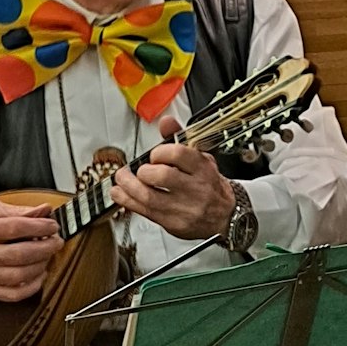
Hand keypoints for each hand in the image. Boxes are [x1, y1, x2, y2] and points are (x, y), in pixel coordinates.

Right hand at [0, 199, 62, 302]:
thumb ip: (18, 211)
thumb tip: (44, 210)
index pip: (12, 228)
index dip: (37, 226)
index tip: (52, 225)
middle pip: (17, 254)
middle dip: (44, 248)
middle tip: (55, 242)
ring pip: (17, 276)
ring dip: (40, 266)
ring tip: (48, 256)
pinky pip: (12, 294)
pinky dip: (31, 287)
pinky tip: (38, 275)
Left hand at [110, 115, 235, 240]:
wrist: (225, 215)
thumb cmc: (209, 185)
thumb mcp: (201, 158)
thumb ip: (179, 139)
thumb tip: (166, 122)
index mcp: (202, 168)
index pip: (177, 154)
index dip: (159, 152)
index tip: (154, 155)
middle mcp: (195, 189)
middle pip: (162, 176)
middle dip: (143, 171)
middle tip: (139, 170)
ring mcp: (184, 208)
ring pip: (149, 197)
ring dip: (128, 186)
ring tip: (122, 179)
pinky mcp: (173, 224)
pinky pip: (145, 212)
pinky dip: (128, 200)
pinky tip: (121, 193)